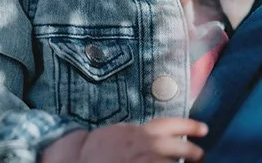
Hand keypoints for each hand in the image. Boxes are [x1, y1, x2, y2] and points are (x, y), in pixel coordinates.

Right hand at [76, 118, 206, 162]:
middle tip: (200, 154)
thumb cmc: (95, 149)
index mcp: (139, 132)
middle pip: (180, 146)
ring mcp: (147, 160)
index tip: (203, 128)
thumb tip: (147, 135)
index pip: (170, 124)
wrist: (80, 159)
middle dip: (194, 151)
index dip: (189, 125)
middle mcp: (147, 145)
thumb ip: (134, 134)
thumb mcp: (116, 134)